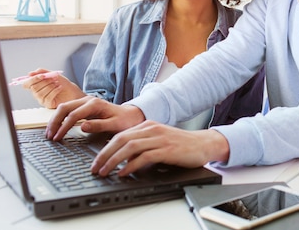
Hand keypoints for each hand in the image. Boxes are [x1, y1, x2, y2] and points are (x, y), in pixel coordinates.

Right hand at [23, 68, 85, 107]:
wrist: (72, 90)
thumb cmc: (62, 83)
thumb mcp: (52, 74)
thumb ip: (42, 72)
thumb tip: (30, 73)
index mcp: (36, 85)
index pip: (26, 84)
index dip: (32, 80)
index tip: (42, 76)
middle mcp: (37, 93)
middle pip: (33, 88)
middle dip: (44, 82)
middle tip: (54, 79)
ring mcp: (42, 100)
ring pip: (39, 94)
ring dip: (50, 86)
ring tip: (57, 83)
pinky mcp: (48, 104)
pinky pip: (47, 98)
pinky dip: (54, 91)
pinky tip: (59, 88)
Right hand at [46, 96, 144, 140]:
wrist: (131, 115)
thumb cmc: (125, 121)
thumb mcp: (115, 125)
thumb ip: (99, 125)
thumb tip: (82, 126)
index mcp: (95, 104)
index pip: (73, 115)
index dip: (63, 127)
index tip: (58, 138)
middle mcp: (88, 100)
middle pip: (64, 108)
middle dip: (54, 122)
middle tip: (49, 136)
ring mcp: (85, 101)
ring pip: (63, 107)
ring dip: (55, 120)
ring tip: (50, 133)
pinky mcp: (84, 106)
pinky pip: (67, 110)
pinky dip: (60, 118)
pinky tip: (56, 128)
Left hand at [90, 122, 229, 175]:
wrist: (203, 144)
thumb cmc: (181, 145)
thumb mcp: (158, 140)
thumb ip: (142, 145)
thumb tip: (122, 157)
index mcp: (147, 125)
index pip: (120, 135)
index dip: (104, 149)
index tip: (96, 162)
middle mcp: (152, 129)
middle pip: (120, 139)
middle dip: (104, 155)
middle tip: (95, 168)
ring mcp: (159, 138)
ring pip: (129, 147)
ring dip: (113, 160)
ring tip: (105, 171)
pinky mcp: (167, 150)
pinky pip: (144, 157)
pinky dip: (131, 165)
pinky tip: (124, 173)